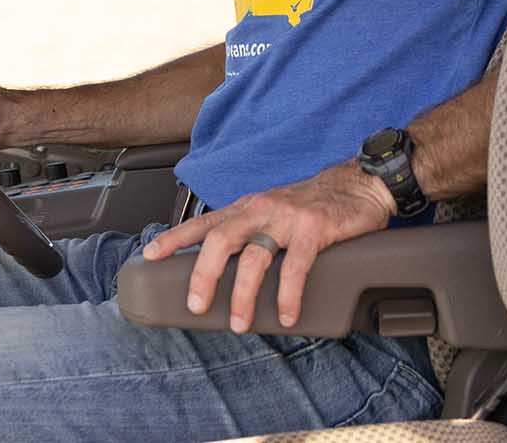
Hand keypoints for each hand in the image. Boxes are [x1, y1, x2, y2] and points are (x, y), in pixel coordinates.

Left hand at [141, 160, 394, 331]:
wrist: (357, 183)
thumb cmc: (310, 204)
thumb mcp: (270, 212)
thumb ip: (247, 232)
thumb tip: (221, 267)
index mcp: (246, 208)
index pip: (202, 223)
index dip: (174, 239)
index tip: (150, 256)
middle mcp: (260, 209)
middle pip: (220, 240)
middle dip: (203, 275)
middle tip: (197, 306)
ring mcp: (286, 218)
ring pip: (254, 256)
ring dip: (243, 294)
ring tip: (241, 323)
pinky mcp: (314, 229)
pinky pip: (295, 266)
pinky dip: (287, 294)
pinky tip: (285, 315)